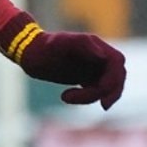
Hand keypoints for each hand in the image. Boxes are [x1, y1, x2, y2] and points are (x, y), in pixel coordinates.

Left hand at [0, 13, 125, 109]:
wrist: (28, 53)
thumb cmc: (42, 46)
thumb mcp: (58, 43)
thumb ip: (81, 45)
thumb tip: (103, 54)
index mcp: (95, 44)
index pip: (117, 62)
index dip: (115, 77)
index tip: (102, 90)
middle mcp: (97, 55)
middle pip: (116, 77)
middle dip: (107, 92)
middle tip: (92, 103)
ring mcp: (93, 67)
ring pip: (106, 88)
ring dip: (91, 97)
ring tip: (65, 97)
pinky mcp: (86, 78)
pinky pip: (96, 92)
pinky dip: (86, 98)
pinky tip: (65, 97)